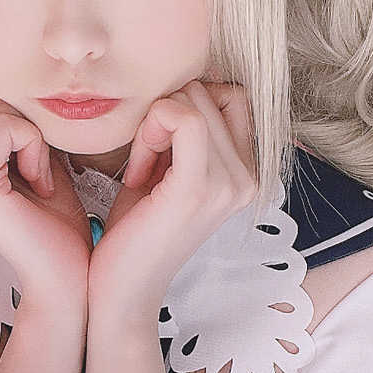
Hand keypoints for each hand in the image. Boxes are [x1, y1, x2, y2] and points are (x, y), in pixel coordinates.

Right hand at [0, 81, 91, 308]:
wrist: (67, 275)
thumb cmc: (55, 219)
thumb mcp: (30, 153)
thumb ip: (10, 117)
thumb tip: (6, 71)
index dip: (0, 99)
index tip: (27, 142)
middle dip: (23, 115)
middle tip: (39, 164)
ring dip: (33, 133)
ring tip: (41, 176)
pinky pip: (6, 126)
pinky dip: (35, 145)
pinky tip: (41, 184)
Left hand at [87, 81, 257, 323]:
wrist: (123, 291)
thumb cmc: (137, 231)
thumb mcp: (170, 171)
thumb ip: (185, 133)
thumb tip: (186, 81)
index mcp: (248, 172)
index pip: (232, 94)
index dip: (188, 105)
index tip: (160, 146)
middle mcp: (249, 177)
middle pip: (211, 91)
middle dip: (167, 112)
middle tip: (145, 160)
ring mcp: (229, 184)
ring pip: (193, 101)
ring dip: (153, 124)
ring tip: (142, 168)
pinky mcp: (198, 188)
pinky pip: (183, 118)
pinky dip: (151, 131)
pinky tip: (139, 171)